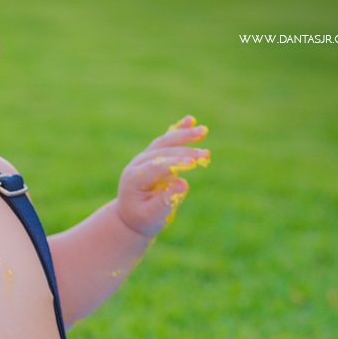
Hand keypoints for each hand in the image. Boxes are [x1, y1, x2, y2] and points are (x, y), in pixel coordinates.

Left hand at [115, 115, 209, 237]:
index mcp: (134, 179)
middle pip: (162, 152)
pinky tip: (191, 120)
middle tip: (206, 155)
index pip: (156, 168)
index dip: (174, 165)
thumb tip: (183, 184)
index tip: (193, 163)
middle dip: (185, 152)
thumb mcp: (152, 216)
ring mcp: (144, 157)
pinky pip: (166, 140)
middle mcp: (137, 164)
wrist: (131, 215)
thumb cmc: (143, 218)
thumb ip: (165, 202)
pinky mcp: (153, 155)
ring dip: (184, 136)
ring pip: (164, 142)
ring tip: (203, 131)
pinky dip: (178, 130)